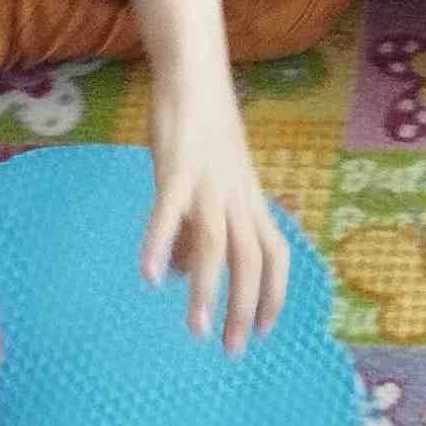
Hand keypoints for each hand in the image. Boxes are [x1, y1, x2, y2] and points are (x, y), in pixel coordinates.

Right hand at [144, 74, 291, 351]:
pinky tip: (149, 277)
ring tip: (197, 330)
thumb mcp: (210, 184)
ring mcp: (209, 183)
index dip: (275, 292)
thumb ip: (196, 230)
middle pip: (251, 258)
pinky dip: (161, 243)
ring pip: (217, 243)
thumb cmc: (202, 132)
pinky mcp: (178, 168)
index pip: (276, 251)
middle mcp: (237, 195)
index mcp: (250, 198)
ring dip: (208, 290)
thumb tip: (178, 274)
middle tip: (232, 350)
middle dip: (245, 307)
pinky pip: (170, 211)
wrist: (196, 75)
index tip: (266, 330)